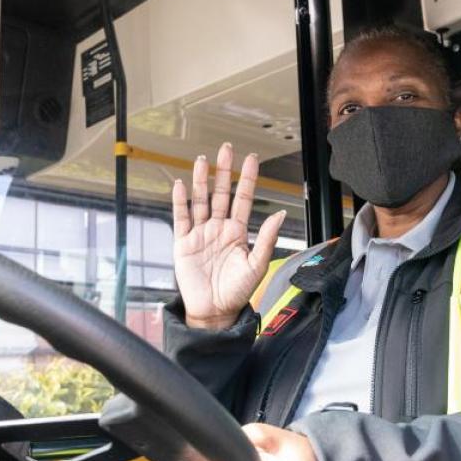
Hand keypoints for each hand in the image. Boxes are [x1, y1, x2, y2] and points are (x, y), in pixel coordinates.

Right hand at [173, 144, 285, 328]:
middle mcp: (218, 228)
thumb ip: (266, 238)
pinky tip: (180, 185)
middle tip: (226, 149)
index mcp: (237, 232)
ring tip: (202, 161)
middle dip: (223, 172)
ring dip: (200, 181)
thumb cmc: (237, 291)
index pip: (243, 199)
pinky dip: (180, 202)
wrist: (215, 311)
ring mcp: (200, 234)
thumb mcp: (257, 265)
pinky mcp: (184, 243)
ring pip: (200, 201)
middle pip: (221, 193)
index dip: (247, 179)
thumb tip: (280, 214)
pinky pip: (181, 218)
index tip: (251, 159)